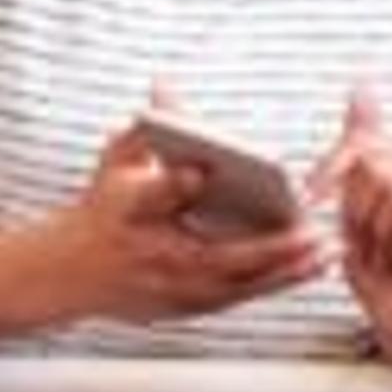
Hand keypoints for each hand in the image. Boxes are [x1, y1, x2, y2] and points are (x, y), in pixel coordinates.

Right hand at [43, 83, 327, 323]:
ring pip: (235, 283)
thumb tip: (165, 85)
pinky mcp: (186, 307)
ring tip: (322, 251)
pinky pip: (238, 297)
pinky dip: (275, 283)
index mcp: (129, 213)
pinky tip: (307, 268)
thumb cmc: (102, 211)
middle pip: (214, 254)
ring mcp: (170, 288)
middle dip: (265, 246)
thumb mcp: (116, 162)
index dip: (176, 184)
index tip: (203, 171)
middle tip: (307, 231)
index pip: (154, 196)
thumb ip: (147, 128)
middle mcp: (152, 255)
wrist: (69, 274)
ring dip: (282, 271)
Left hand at [310, 86, 391, 368]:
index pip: (370, 141)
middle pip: (382, 169)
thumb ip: (359, 150)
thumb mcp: (357, 209)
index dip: (336, 166)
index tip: (314, 195)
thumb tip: (364, 89)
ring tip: (391, 257)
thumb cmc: (390, 277)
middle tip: (370, 243)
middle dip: (360, 215)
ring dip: (381, 238)